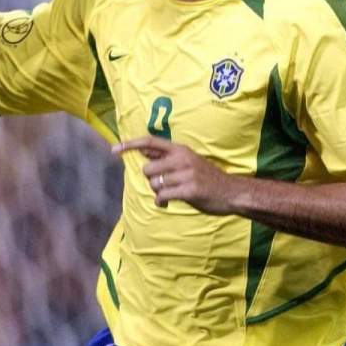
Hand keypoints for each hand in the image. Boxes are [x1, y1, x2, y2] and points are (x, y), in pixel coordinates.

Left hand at [112, 136, 242, 213]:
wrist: (232, 192)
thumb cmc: (207, 178)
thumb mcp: (188, 161)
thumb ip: (166, 157)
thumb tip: (142, 150)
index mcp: (180, 150)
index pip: (150, 142)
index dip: (130, 145)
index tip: (114, 150)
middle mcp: (182, 158)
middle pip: (147, 169)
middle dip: (151, 180)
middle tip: (163, 186)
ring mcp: (187, 174)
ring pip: (154, 184)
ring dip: (158, 193)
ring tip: (169, 195)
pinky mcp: (190, 190)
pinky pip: (162, 196)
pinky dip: (162, 202)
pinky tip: (169, 203)